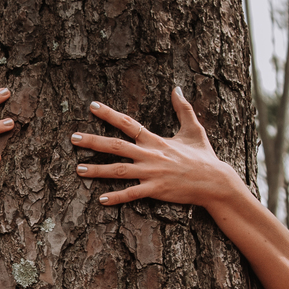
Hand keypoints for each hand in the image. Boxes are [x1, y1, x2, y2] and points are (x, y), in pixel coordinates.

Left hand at [71, 87, 236, 208]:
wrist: (215, 181)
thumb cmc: (204, 156)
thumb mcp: (194, 129)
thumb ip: (183, 108)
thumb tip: (177, 88)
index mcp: (155, 140)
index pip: (128, 123)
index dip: (109, 114)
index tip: (92, 106)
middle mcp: (150, 154)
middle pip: (115, 146)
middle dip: (93, 141)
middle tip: (73, 138)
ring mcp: (151, 173)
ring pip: (118, 170)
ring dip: (97, 170)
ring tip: (78, 169)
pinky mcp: (156, 190)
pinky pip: (132, 194)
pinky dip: (116, 197)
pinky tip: (101, 199)